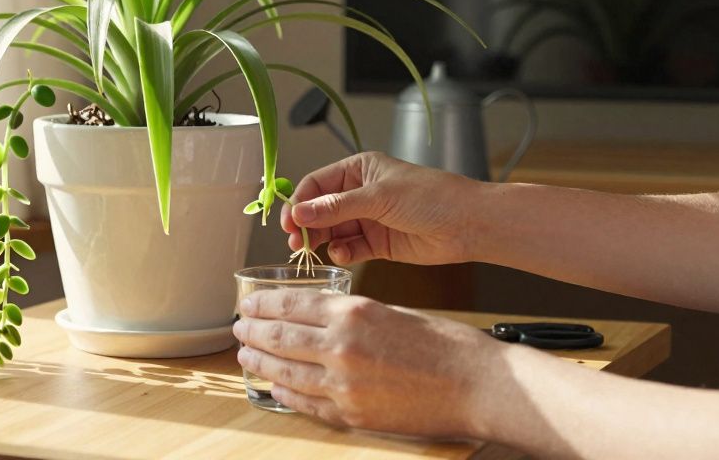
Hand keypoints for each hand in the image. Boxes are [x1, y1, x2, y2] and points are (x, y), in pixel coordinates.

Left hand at [234, 290, 504, 437]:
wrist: (479, 386)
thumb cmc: (447, 345)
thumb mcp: (392, 311)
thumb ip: (352, 315)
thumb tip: (318, 318)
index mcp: (352, 312)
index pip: (290, 304)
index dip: (262, 304)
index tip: (248, 304)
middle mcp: (341, 346)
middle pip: (279, 336)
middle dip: (252, 332)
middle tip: (239, 330)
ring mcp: (343, 384)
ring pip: (285, 371)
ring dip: (260, 363)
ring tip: (246, 357)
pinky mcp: (352, 414)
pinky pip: (305, 403)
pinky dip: (284, 393)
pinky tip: (275, 386)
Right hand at [281, 151, 479, 266]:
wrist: (469, 224)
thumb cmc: (432, 196)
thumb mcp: (379, 196)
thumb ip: (337, 207)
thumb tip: (300, 212)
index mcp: (358, 170)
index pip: (316, 184)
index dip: (299, 202)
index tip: (288, 221)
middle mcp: (360, 193)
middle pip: (320, 210)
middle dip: (306, 225)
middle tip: (295, 241)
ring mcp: (368, 219)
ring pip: (332, 231)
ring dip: (321, 241)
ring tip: (314, 250)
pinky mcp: (378, 243)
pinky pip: (349, 249)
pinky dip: (342, 253)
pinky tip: (342, 254)